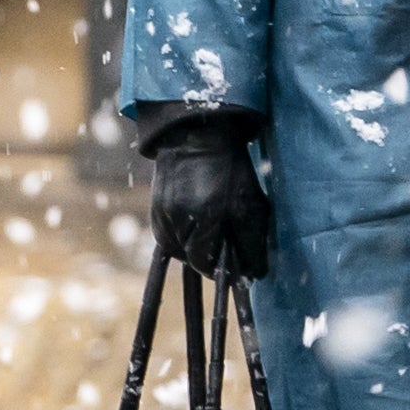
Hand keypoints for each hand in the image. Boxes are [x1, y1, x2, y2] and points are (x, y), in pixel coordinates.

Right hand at [144, 115, 274, 283]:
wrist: (198, 134)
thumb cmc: (229, 169)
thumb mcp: (250, 205)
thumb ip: (251, 243)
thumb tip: (254, 274)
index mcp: (203, 219)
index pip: (204, 264)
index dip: (220, 269)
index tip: (233, 264)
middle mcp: (176, 220)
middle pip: (189, 257)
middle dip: (208, 255)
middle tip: (225, 241)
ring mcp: (161, 214)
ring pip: (177, 247)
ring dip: (193, 245)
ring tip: (210, 228)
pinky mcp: (155, 208)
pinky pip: (167, 234)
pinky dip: (181, 234)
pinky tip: (195, 220)